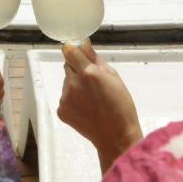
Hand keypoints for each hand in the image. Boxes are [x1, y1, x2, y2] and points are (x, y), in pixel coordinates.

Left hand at [57, 40, 142, 171]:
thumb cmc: (121, 106)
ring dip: (75, 85)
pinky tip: (86, 108)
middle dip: (77, 69)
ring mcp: (65, 98)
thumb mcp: (114, 77)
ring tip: (91, 98)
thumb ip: (95, 59)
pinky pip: (64, 97)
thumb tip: (84, 44)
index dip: (73, 50)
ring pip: (66, 82)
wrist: (115, 136)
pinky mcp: (61, 110)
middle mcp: (73, 84)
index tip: (77, 51)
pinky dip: (72, 99)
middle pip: (68, 66)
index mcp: (88, 73)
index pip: (69, 51)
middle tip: (92, 82)